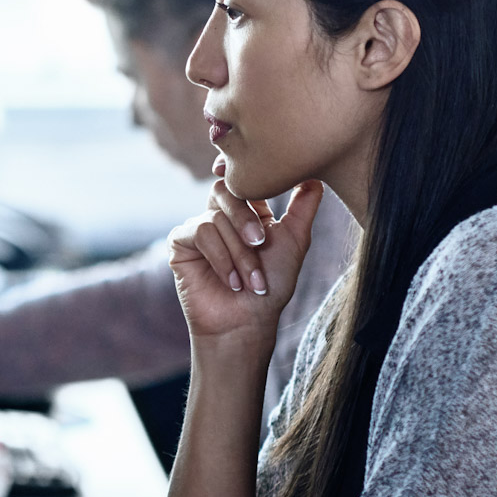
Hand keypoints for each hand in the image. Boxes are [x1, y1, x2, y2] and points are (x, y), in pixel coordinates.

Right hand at [169, 178, 323, 343]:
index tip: (261, 182)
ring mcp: (198, 227)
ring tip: (250, 279)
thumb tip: (316, 175)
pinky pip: (199, 232)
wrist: (247, 322)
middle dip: (246, 219)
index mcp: (247, 211)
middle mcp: (220, 215)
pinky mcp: (180, 242)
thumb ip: (304, 206)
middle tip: (261, 243)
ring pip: (215, 218)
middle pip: (226, 191)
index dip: (249, 178)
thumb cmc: (272, 286)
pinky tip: (232, 281)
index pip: (244, 181)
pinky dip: (220, 257)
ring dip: (238, 252)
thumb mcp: (295, 241)